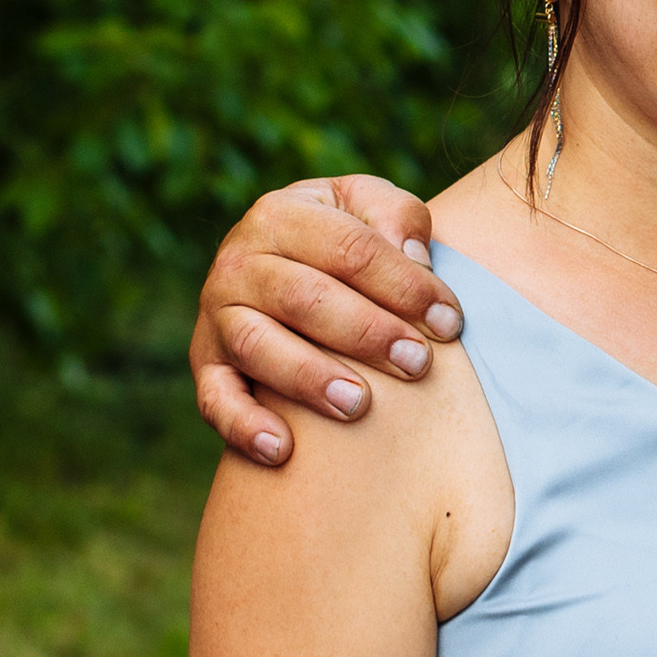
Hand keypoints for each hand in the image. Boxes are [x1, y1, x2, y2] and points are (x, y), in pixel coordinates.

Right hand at [189, 175, 456, 464]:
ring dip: (310, 378)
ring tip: (359, 405)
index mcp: (281, 214)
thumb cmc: (343, 241)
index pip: (350, 248)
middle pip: (304, 298)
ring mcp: (217, 315)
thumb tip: (415, 259)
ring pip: (259, 345)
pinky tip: (282, 450)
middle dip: (367, 333)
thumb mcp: (368, 207)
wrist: (280, 264)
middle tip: (418, 363)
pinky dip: (242, 425)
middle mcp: (239, 262)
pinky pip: (215, 399)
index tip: (450, 322)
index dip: (404, 285)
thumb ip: (397, 217)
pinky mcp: (206, 366)